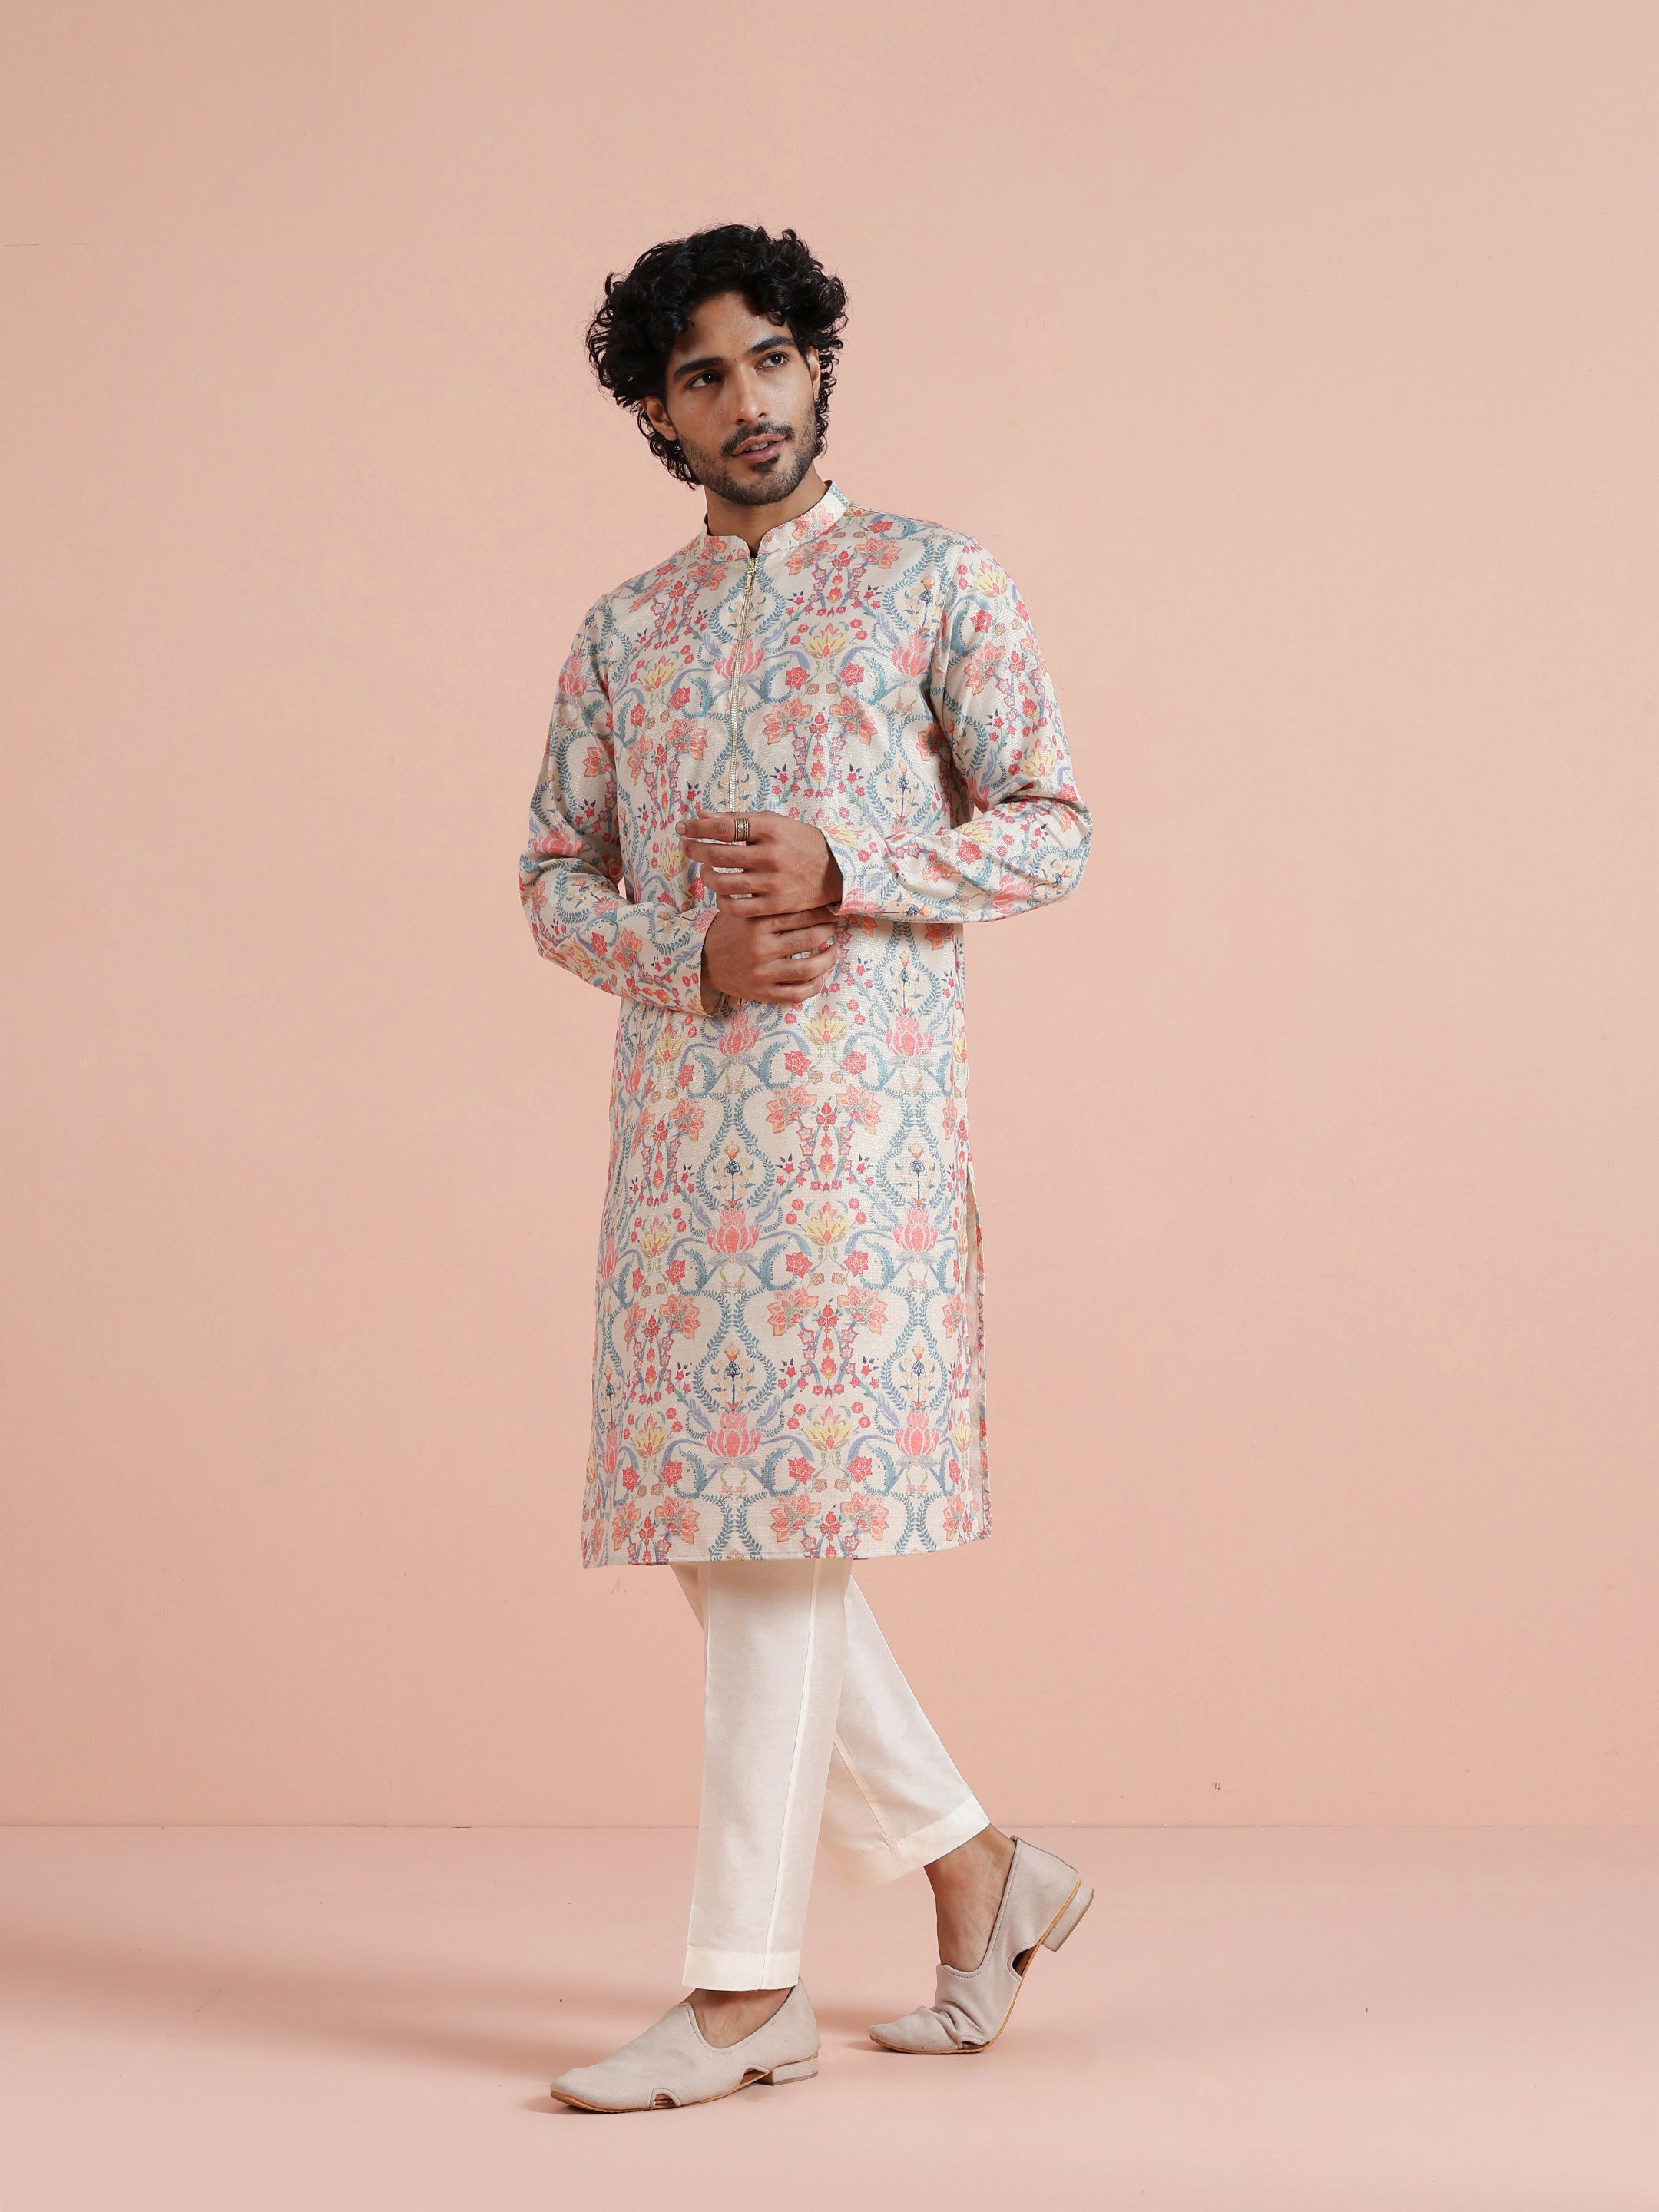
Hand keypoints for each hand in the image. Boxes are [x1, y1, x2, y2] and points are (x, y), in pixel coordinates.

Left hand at [679, 810, 842, 917]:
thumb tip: (701, 815)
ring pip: (722, 882)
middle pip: (718, 854)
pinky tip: (720, 891)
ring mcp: (772, 882)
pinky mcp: (774, 905)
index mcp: (771, 829)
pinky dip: (721, 899)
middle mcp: (771, 855)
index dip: (698, 827)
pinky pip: (735, 907)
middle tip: (686, 846)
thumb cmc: (799, 842)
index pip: (724, 827)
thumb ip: (738, 819)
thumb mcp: (774, 822)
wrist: (835, 871)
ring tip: (705, 869)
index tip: (683, 827)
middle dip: (694, 849)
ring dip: (705, 875)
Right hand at [700, 905, 839, 1012]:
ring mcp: (762, 972)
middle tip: (835, 926)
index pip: (802, 914)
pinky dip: (815, 985)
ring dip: (829, 959)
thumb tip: (803, 883)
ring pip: (809, 968)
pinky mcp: (762, 992)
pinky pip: (797, 993)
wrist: (702, 960)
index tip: (832, 909)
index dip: (823, 911)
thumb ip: (767, 899)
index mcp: (757, 922)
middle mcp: (761, 947)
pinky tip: (821, 975)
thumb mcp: (743, 909)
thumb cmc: (729, 930)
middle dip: (830, 931)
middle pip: (811, 938)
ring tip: (834, 950)